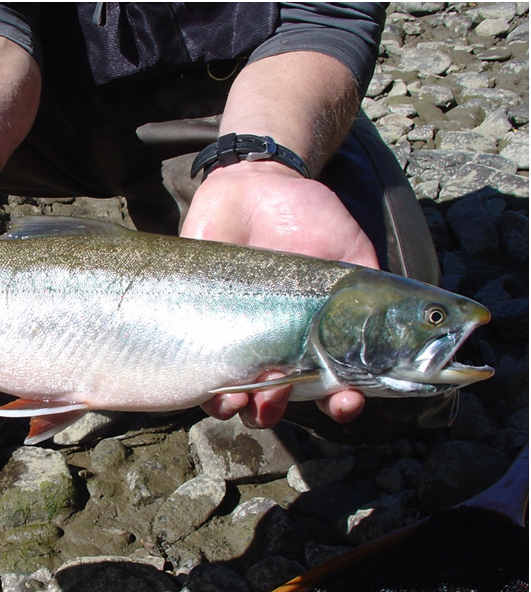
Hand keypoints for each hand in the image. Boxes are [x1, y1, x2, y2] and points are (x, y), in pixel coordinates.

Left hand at [181, 161, 378, 427]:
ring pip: (233, 398)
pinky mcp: (192, 324)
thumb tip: (400, 329)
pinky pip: (193, 370)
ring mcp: (231, 339)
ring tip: (245, 396)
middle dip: (279, 409)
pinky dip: (200, 387)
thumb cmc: (308, 217)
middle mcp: (272, 348)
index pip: (327, 387)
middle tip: (283, 390)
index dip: (340, 403)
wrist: (254, 183)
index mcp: (312, 338)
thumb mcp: (350, 249)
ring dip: (241, 409)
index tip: (346, 402)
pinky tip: (211, 386)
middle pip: (276, 402)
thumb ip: (372, 288)